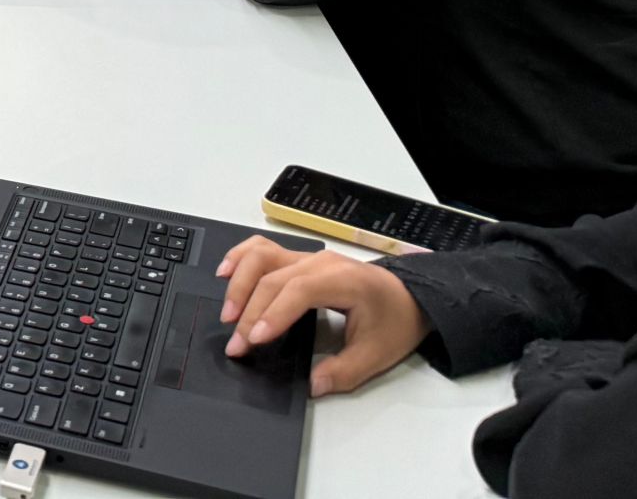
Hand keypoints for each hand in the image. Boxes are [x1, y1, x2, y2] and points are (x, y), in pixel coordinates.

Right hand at [216, 236, 428, 395]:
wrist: (410, 298)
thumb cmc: (395, 323)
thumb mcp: (377, 355)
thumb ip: (344, 372)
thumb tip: (312, 386)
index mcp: (343, 280)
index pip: (298, 290)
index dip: (273, 313)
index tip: (254, 339)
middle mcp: (320, 262)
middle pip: (273, 277)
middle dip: (248, 310)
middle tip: (236, 345)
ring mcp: (308, 256)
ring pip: (261, 255)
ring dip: (239, 282)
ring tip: (227, 312)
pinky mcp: (300, 259)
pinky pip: (262, 249)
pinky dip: (240, 258)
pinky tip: (225, 273)